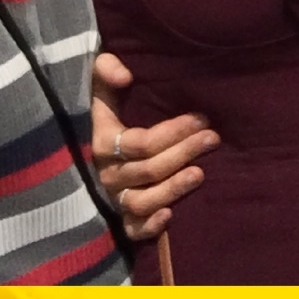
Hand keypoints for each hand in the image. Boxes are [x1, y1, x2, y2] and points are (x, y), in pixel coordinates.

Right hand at [90, 52, 219, 241]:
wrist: (86, 142)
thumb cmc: (104, 109)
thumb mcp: (99, 85)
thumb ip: (105, 69)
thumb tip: (125, 74)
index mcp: (103, 142)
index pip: (141, 143)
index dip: (173, 132)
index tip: (202, 118)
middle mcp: (107, 173)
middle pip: (149, 170)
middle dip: (184, 153)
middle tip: (213, 138)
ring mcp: (114, 197)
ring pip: (143, 201)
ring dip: (174, 189)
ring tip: (202, 173)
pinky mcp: (121, 216)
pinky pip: (132, 229)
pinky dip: (150, 227)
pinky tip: (171, 217)